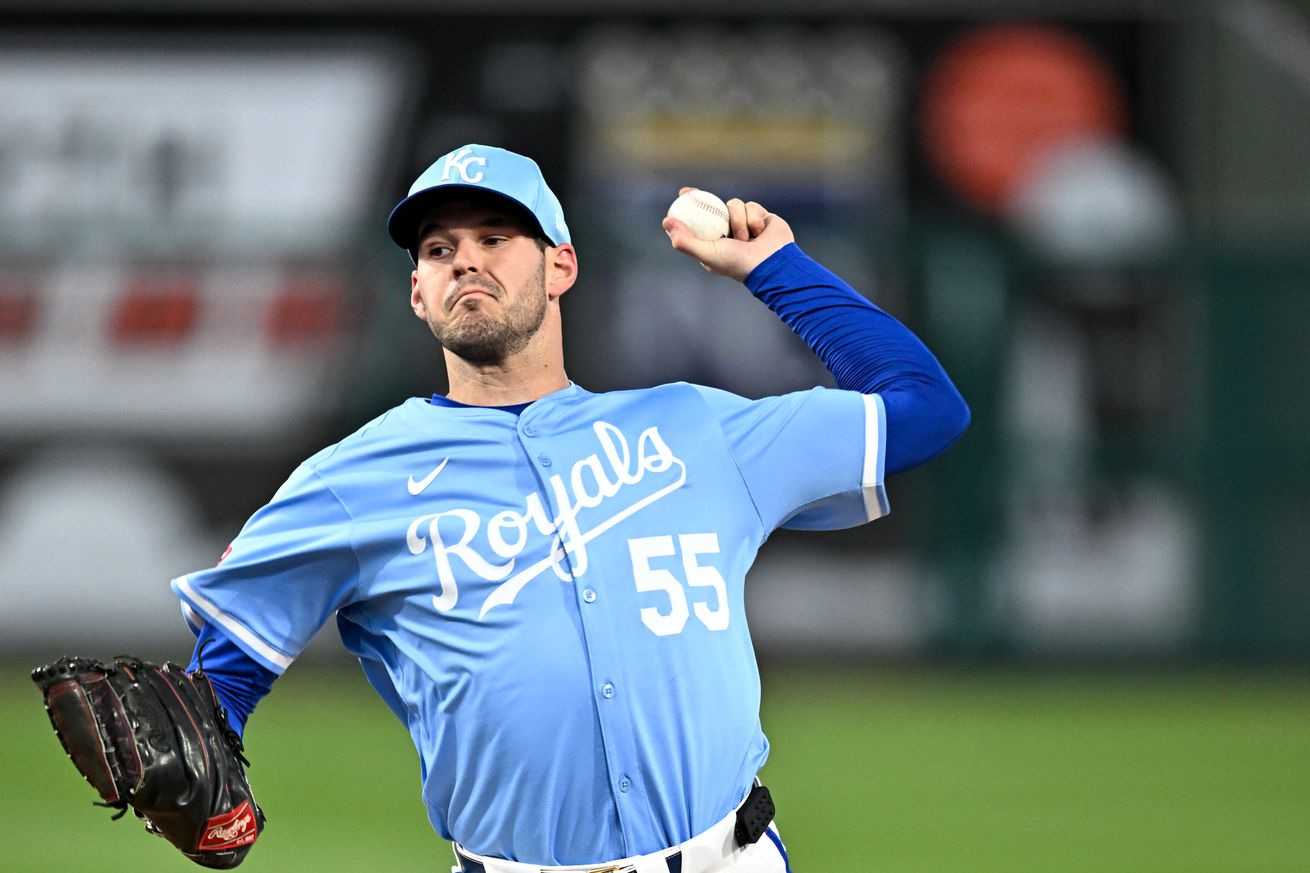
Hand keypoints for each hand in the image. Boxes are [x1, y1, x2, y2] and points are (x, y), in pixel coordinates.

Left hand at [662, 188, 794, 282]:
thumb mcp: (708, 253)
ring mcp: (745, 225)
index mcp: (714, 243)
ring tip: (746, 238)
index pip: (698, 222)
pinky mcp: (761, 218)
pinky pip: (751, 206)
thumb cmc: (739, 263)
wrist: (774, 263)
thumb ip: (686, 241)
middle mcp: (728, 233)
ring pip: (734, 204)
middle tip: (692, 192)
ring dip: (739, 219)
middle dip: (705, 200)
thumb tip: (666, 221)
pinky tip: (760, 232)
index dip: (689, 207)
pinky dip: (754, 217)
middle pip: (714, 208)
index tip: (682, 195)